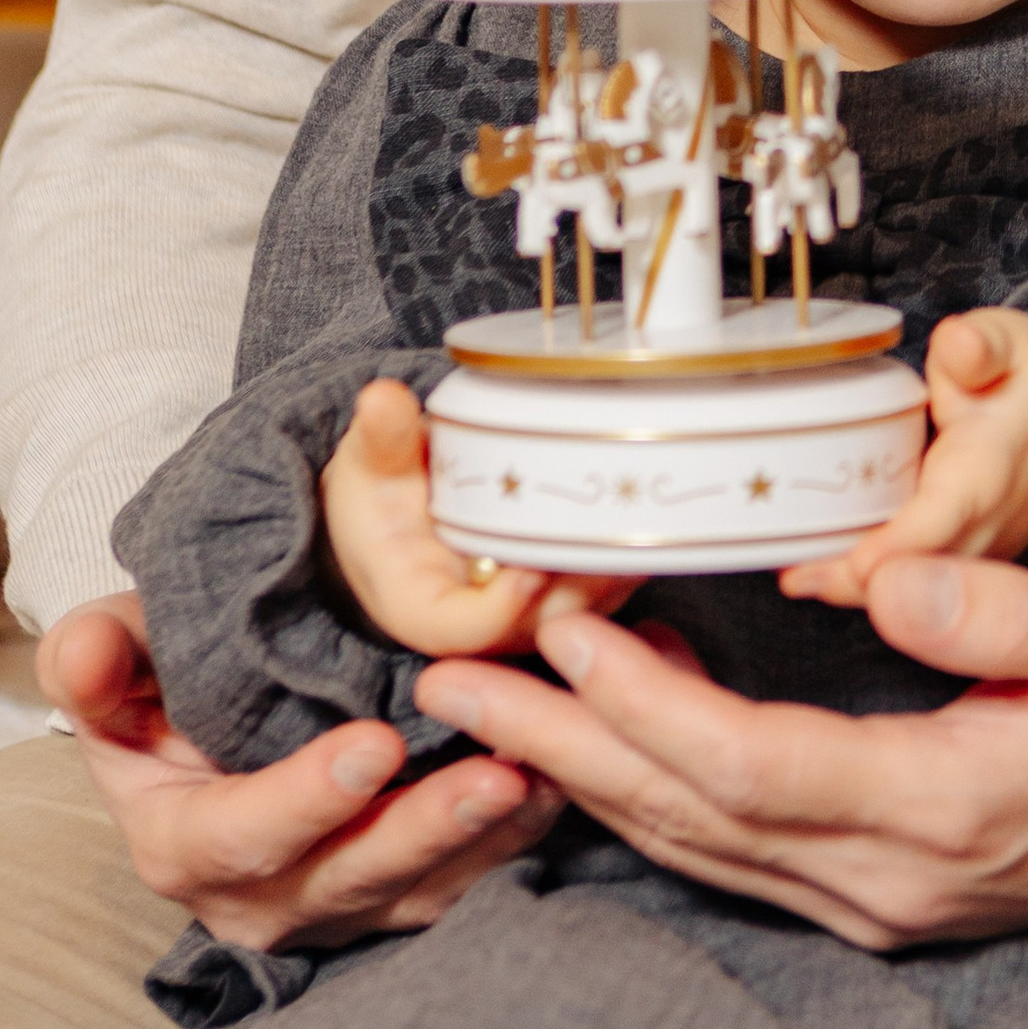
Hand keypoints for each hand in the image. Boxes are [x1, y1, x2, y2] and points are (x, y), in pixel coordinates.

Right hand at [37, 591, 561, 951]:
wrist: (211, 724)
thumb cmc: (164, 683)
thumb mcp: (117, 661)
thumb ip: (96, 661)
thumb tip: (81, 655)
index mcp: (186, 844)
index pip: (246, 835)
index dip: (307, 800)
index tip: (375, 747)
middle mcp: (266, 897)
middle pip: (353, 876)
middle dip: (427, 829)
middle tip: (496, 773)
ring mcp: (343, 906)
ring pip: (423, 890)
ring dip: (490, 839)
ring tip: (548, 778)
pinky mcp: (405, 896)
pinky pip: (466, 882)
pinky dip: (518, 839)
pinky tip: (564, 782)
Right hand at [321, 378, 634, 656]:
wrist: (400, 513)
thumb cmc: (381, 495)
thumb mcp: (370, 464)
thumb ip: (382, 438)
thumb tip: (381, 399)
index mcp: (423, 610)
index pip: (468, 628)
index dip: (505, 603)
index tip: (532, 565)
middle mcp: (482, 629)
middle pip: (541, 622)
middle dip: (581, 582)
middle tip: (621, 533)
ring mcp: (527, 618)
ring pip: (584, 610)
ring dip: (617, 570)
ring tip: (650, 518)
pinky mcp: (560, 598)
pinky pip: (604, 591)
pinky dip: (628, 559)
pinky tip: (658, 516)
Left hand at [417, 558, 1027, 952]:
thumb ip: (995, 608)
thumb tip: (889, 574)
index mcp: (928, 807)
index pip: (743, 763)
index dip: (642, 703)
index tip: (565, 634)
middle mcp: (879, 875)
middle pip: (682, 817)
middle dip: (559, 748)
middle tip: (451, 690)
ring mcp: (871, 899)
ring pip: (692, 845)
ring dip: (585, 777)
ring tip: (492, 714)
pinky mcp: (874, 892)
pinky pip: (730, 854)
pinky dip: (651, 800)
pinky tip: (605, 753)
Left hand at [782, 312, 1027, 606]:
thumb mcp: (1012, 342)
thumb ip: (979, 344)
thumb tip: (956, 345)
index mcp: (991, 472)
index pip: (945, 517)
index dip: (902, 545)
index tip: (859, 563)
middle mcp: (986, 529)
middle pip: (918, 573)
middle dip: (855, 579)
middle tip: (792, 574)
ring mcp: (977, 557)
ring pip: (912, 591)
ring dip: (852, 586)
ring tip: (793, 572)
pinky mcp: (963, 566)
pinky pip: (913, 586)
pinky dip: (865, 581)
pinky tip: (815, 566)